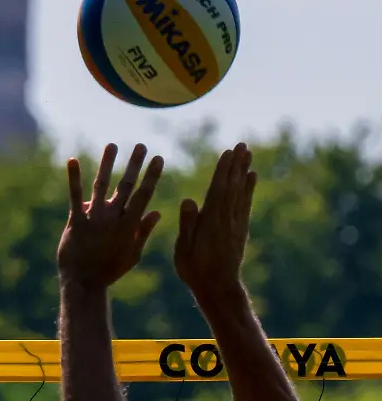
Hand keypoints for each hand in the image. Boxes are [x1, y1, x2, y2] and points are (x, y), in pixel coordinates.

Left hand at [57, 143, 163, 290]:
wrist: (84, 282)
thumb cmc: (109, 269)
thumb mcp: (132, 253)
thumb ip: (143, 231)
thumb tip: (156, 212)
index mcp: (129, 226)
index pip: (144, 195)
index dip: (152, 176)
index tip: (159, 158)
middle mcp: (113, 218)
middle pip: (125, 186)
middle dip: (134, 164)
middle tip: (141, 145)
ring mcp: (94, 218)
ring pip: (102, 185)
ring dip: (107, 164)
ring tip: (112, 145)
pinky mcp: (76, 220)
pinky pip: (75, 196)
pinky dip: (74, 178)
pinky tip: (72, 160)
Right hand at [174, 142, 256, 295]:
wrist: (218, 289)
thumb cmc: (195, 270)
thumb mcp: (184, 250)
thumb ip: (188, 225)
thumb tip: (189, 200)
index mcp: (211, 222)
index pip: (219, 190)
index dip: (223, 171)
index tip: (228, 152)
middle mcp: (227, 220)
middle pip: (233, 187)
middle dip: (236, 165)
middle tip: (242, 144)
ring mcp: (236, 224)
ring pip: (241, 192)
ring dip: (244, 171)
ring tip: (248, 153)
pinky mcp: (240, 230)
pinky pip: (245, 204)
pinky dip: (249, 188)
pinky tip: (251, 177)